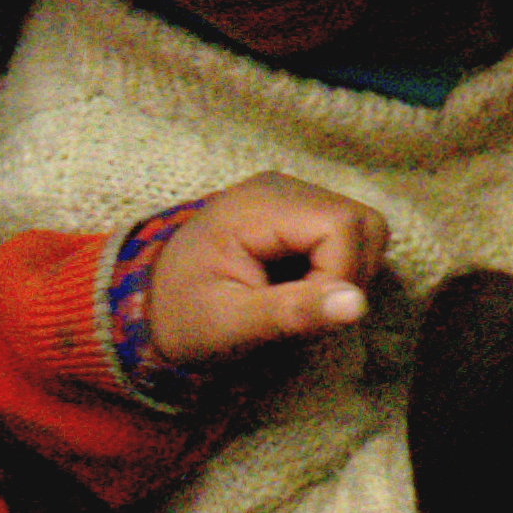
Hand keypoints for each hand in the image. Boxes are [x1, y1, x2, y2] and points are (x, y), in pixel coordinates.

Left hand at [140, 175, 382, 373]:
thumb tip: (359, 305)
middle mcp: (281, 187)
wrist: (148, 305)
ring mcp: (291, 194)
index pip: (342, 228)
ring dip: (348, 271)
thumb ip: (292, 313)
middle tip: (308, 309)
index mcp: (257, 207)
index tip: (306, 314)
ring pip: (364, 227)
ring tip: (302, 298)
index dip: (341, 276)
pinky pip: (348, 232)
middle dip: (350, 274)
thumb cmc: (184, 318)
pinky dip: (338, 264)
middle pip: (363, 223)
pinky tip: (300, 283)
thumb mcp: (229, 325)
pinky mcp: (298, 208)